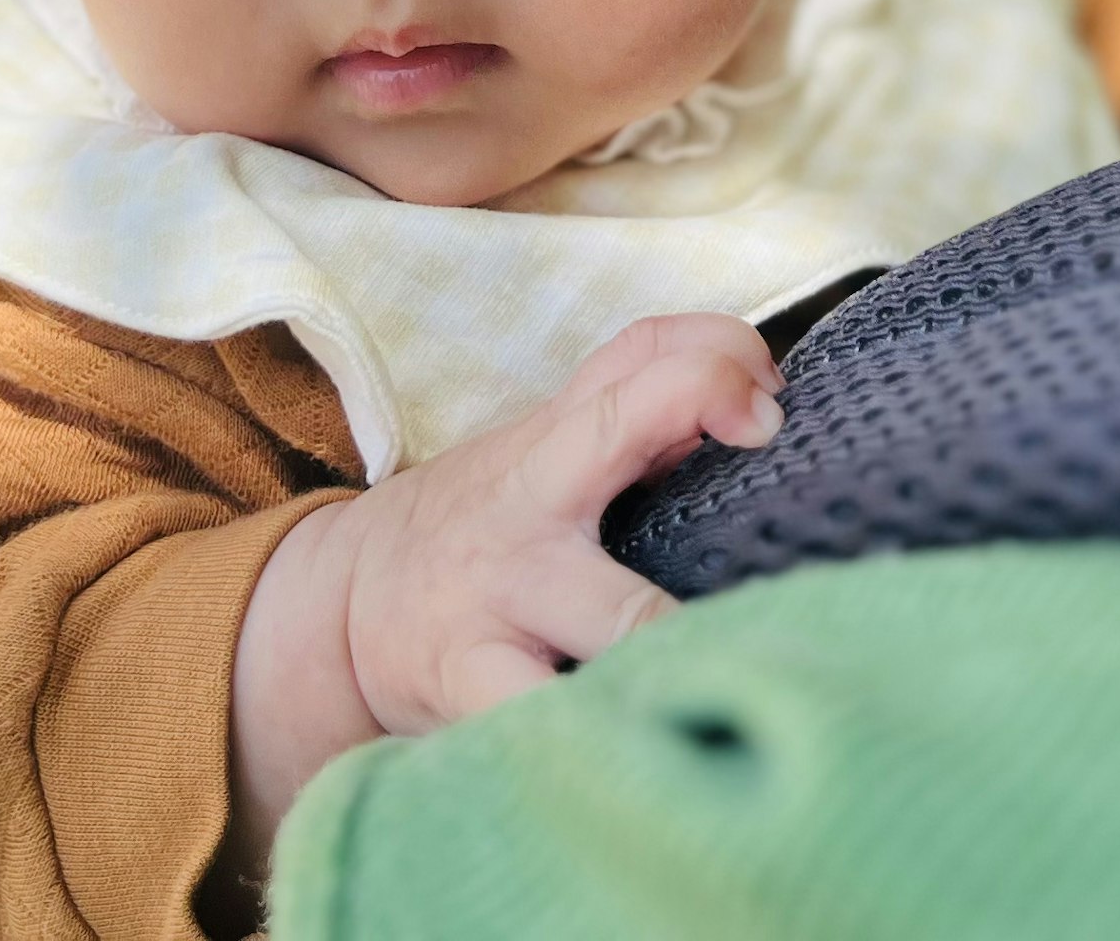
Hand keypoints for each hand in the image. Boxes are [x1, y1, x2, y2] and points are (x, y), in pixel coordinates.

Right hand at [227, 315, 780, 844]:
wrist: (338, 613)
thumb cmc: (477, 521)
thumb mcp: (540, 444)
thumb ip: (635, 397)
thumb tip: (756, 387)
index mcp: (554, 445)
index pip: (640, 366)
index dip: (717, 369)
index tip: (772, 414)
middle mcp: (530, 510)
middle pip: (621, 450)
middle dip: (708, 446)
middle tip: (781, 509)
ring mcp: (502, 601)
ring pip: (623, 622)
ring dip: (694, 646)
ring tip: (760, 673)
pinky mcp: (474, 692)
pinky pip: (565, 726)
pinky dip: (624, 743)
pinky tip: (672, 754)